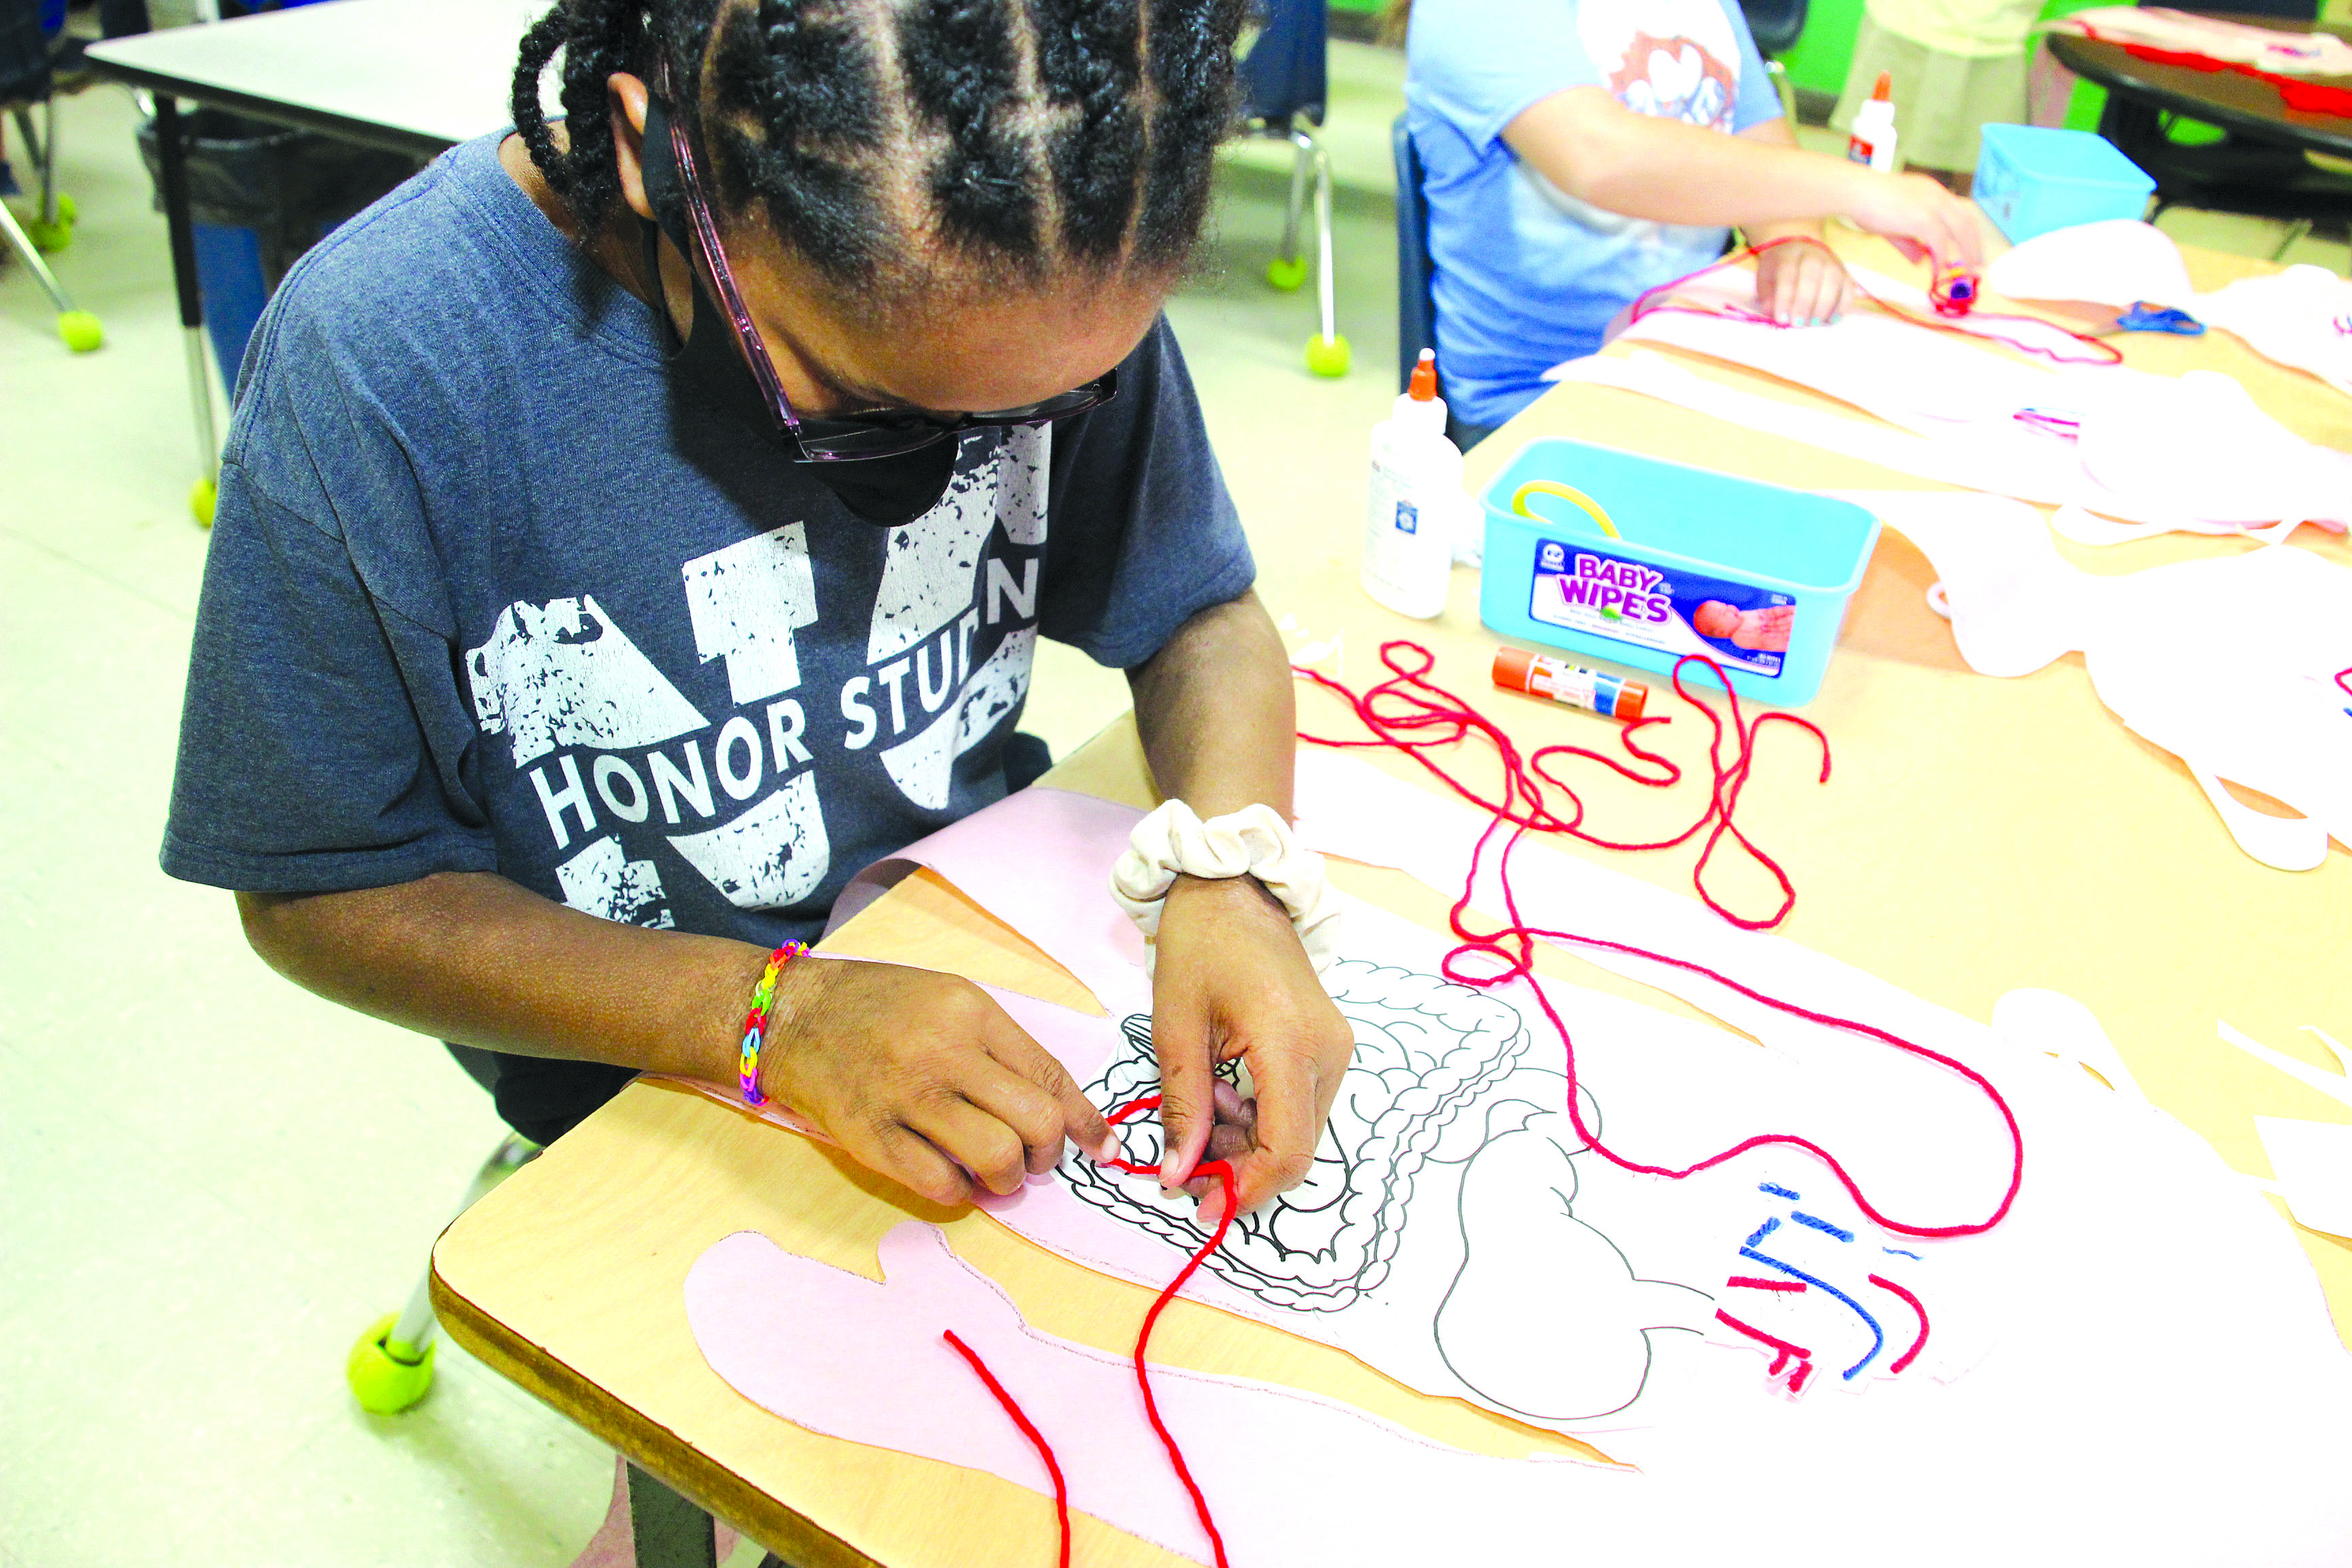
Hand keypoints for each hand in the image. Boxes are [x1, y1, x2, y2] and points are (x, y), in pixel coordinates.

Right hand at [761, 957, 1113, 1206]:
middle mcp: (944, 1053)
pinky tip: (951, 1176)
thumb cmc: (879, 1007)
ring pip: (996, 1157)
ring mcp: (906, 1098)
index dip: (1085, 1121)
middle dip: (1048, 1154)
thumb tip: (1060, 1110)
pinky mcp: (871, 1138)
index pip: (1052, 1077)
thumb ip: (1002, 1048)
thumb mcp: (950, 1000)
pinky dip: (958, 1191)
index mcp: (972, 1012)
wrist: (790, 1017)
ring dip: (1007, 1178)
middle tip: (1032, 1158)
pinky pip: (941, 1184)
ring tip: (993, 1172)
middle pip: (1036, 1122)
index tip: (1101, 1147)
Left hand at [1146, 873, 1355, 1219]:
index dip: (1246, 1191)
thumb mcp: (1175, 1029)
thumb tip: (1178, 1174)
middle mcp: (1328, 1051)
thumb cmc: (1199, 945)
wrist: (1233, 890)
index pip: (1287, 1150)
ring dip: (1247, 1142)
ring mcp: (1336, 1048)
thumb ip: (1183, 1107)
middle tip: (1182, 1163)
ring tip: (1198, 1111)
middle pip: (1294, 1148)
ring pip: (1298, 1131)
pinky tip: (1223, 1092)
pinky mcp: (1330, 1046)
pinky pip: (1300, 1104)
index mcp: (1290, 1043)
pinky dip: (1260, 1117)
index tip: (1200, 1206)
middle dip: (1239, 1168)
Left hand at [1753, 236, 1853, 327]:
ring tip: (1815, 323)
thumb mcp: (1765, 280)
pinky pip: (1848, 288)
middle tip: (1799, 324)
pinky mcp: (1845, 273)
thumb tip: (1775, 314)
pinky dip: (1842, 305)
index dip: (1785, 297)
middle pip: (1812, 275)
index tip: (1782, 319)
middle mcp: (1812, 255)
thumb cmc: (1778, 271)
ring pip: (1833, 280)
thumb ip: (1768, 297)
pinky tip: (1831, 320)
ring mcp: (1831, 262)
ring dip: (1825, 305)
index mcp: (1789, 255)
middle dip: (1805, 302)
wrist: (1797, 250)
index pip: (1787, 273)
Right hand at [1844, 170, 1983, 274]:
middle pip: (1966, 220)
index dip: (1968, 232)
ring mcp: (1933, 205)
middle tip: (1978, 263)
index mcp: (1932, 192)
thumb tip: (1919, 261)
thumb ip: (1909, 243)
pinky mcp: (1924, 218)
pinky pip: (1940, 242)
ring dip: (1967, 251)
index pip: (1959, 212)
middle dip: (1974, 243)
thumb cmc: (1867, 203)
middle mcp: (1938, 195)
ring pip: (1960, 230)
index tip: (1971, 249)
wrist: (1856, 191)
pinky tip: (1942, 270)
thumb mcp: (1893, 225)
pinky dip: (1943, 257)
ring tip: (1968, 270)